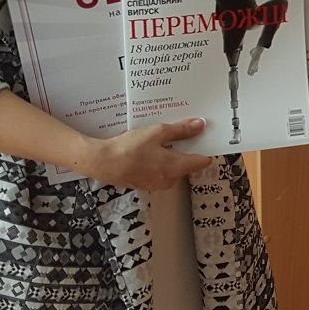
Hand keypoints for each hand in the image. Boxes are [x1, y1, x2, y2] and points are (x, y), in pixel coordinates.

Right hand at [80, 117, 214, 189]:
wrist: (103, 162)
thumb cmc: (130, 148)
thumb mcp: (158, 133)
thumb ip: (181, 130)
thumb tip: (200, 125)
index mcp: (176, 168)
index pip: (201, 162)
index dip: (205, 149)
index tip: (205, 138)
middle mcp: (170, 180)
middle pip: (187, 164)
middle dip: (185, 150)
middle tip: (178, 133)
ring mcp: (157, 184)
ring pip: (172, 168)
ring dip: (170, 155)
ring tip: (159, 140)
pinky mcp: (146, 183)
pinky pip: (159, 171)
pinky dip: (158, 161)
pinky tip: (148, 150)